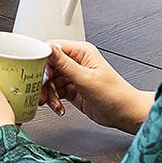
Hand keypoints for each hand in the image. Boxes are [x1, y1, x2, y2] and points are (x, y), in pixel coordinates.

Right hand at [38, 41, 152, 133]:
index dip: (42, 61)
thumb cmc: (115, 95)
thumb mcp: (86, 78)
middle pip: (48, 67)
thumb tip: (49, 48)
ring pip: (50, 81)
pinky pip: (55, 91)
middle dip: (43, 82)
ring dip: (48, 93)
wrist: (125, 114)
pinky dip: (53, 100)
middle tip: (42, 93)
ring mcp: (74, 76)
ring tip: (52, 104)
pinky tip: (59, 107)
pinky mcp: (72, 89)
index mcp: (81, 52)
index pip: (53, 49)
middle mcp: (76, 62)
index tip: (36, 73)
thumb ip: (64, 63)